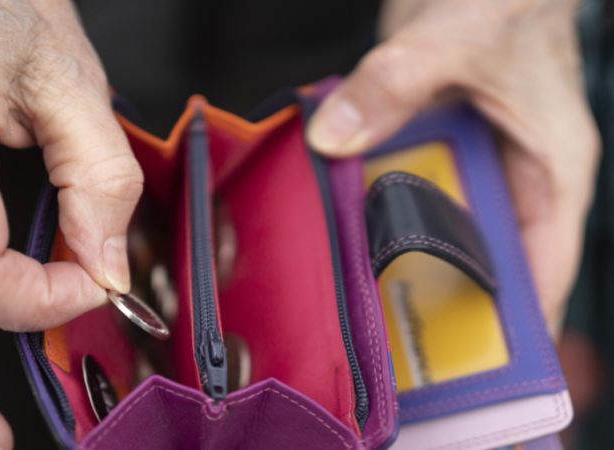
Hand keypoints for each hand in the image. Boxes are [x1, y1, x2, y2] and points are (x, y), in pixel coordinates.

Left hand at [307, 0, 598, 331]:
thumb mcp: (455, 39)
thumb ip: (394, 85)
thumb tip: (336, 137)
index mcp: (551, 171)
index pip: (546, 267)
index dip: (517, 323)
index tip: (478, 366)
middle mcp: (513, 177)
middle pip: (485, 260)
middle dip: (444, 297)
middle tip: (394, 337)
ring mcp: (470, 165)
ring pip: (437, 229)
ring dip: (399, 252)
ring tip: (357, 291)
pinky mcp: (429, 147)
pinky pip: (402, 191)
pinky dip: (374, 207)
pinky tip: (339, 226)